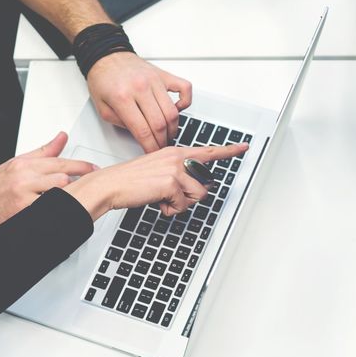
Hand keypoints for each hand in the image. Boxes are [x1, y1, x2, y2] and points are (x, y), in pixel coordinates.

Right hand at [0, 132, 97, 231]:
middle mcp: (24, 179)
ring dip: (68, 198)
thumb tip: (62, 137)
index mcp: (25, 165)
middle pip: (61, 179)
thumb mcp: (18, 162)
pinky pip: (46, 211)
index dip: (80, 166)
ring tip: (77, 200)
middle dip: (77, 184)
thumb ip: (44, 151)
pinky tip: (64, 212)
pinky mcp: (22, 213)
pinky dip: (57, 211)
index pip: (60, 163)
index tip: (93, 169)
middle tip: (88, 187)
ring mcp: (23, 197)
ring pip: (56, 196)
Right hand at [64, 143, 248, 219]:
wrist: (111, 184)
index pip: (208, 150)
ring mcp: (175, 169)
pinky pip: (182, 205)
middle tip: (170, 195)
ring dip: (180, 204)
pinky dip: (170, 210)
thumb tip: (194, 187)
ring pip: (197, 196)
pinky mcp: (171, 182)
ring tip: (162, 198)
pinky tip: (157, 202)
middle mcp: (178, 157)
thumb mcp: (159, 171)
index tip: (244, 147)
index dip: (229, 151)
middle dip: (191, 196)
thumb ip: (178, 174)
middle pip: (205, 183)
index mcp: (176, 152)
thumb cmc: (131, 180)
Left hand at [86, 52, 192, 152]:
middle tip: (160, 147)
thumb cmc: (103, 79)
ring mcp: (155, 80)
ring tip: (168, 134)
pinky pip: (185, 88)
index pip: (143, 130)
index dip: (150, 147)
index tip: (152, 152)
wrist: (107, 55)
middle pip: (160, 123)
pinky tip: (177, 109)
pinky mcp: (164, 74)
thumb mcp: (102, 108)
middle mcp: (141, 87)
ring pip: (173, 111)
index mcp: (122, 97)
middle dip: (162, 141)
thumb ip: (120, 123)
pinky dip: (185, 102)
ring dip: (173, 128)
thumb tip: (140, 135)